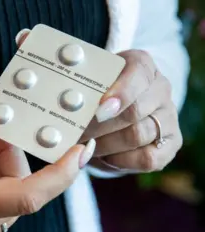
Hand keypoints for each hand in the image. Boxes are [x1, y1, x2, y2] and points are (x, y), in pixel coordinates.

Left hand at [80, 50, 182, 172]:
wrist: (117, 111)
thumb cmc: (98, 93)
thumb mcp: (91, 82)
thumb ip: (82, 88)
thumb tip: (65, 105)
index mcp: (142, 66)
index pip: (136, 74)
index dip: (119, 92)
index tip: (99, 107)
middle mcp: (160, 89)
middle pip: (133, 111)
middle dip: (99, 125)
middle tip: (76, 133)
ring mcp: (169, 117)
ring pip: (137, 135)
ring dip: (105, 144)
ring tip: (83, 145)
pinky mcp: (170, 144)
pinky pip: (147, 158)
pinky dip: (120, 160)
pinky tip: (102, 156)